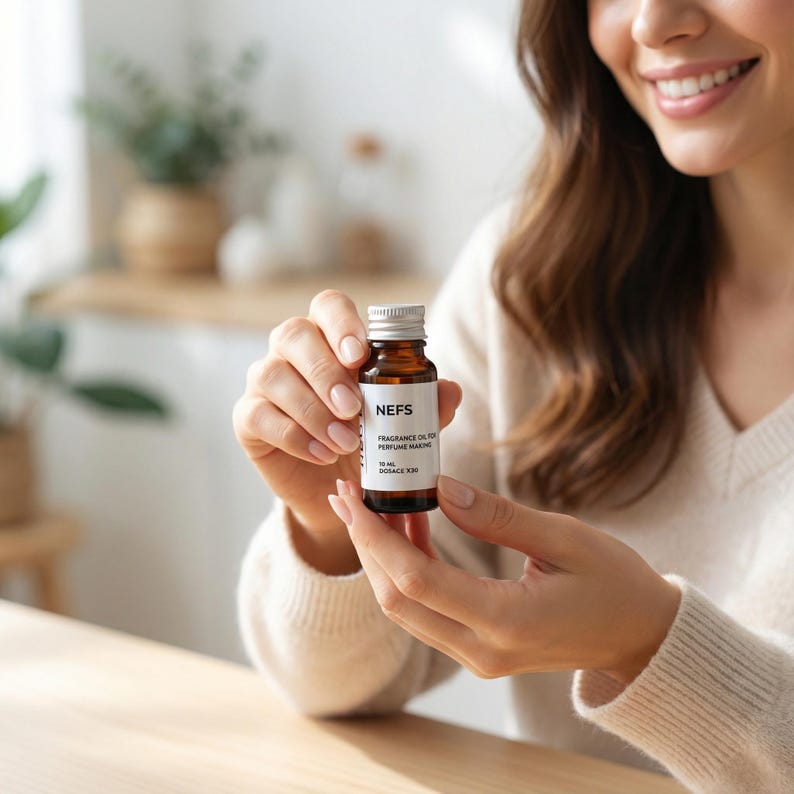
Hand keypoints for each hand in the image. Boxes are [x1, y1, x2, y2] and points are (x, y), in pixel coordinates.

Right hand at [233, 290, 461, 542]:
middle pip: (293, 334)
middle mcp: (291, 351)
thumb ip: (425, 406)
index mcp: (330, 337)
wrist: (339, 489)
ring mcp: (264, 382)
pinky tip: (323, 454)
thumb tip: (451, 391)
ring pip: (272, 374)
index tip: (360, 355)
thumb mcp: (402, 424)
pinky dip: (294, 436)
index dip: (342, 323)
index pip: (328, 306)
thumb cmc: (371, 441)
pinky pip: (258, 415)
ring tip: (346, 443)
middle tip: (354, 408)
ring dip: (312, 409)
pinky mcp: (248, 418)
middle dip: (325, 370)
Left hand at [329, 476, 680, 683]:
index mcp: (506, 621)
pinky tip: (410, 528)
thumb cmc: (615, 583)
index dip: (376, 536)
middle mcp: (482, 649)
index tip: (353, 496)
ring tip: (376, 503)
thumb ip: (497, 516)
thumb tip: (439, 486)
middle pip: (396, 599)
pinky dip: (408, 569)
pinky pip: (426, 611)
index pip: (416, 579)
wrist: (641, 637)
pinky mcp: (477, 649)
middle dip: (366, 544)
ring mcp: (477, 656)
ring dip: (383, 556)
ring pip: (404, 607)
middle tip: (350, 494)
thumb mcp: (565, 538)